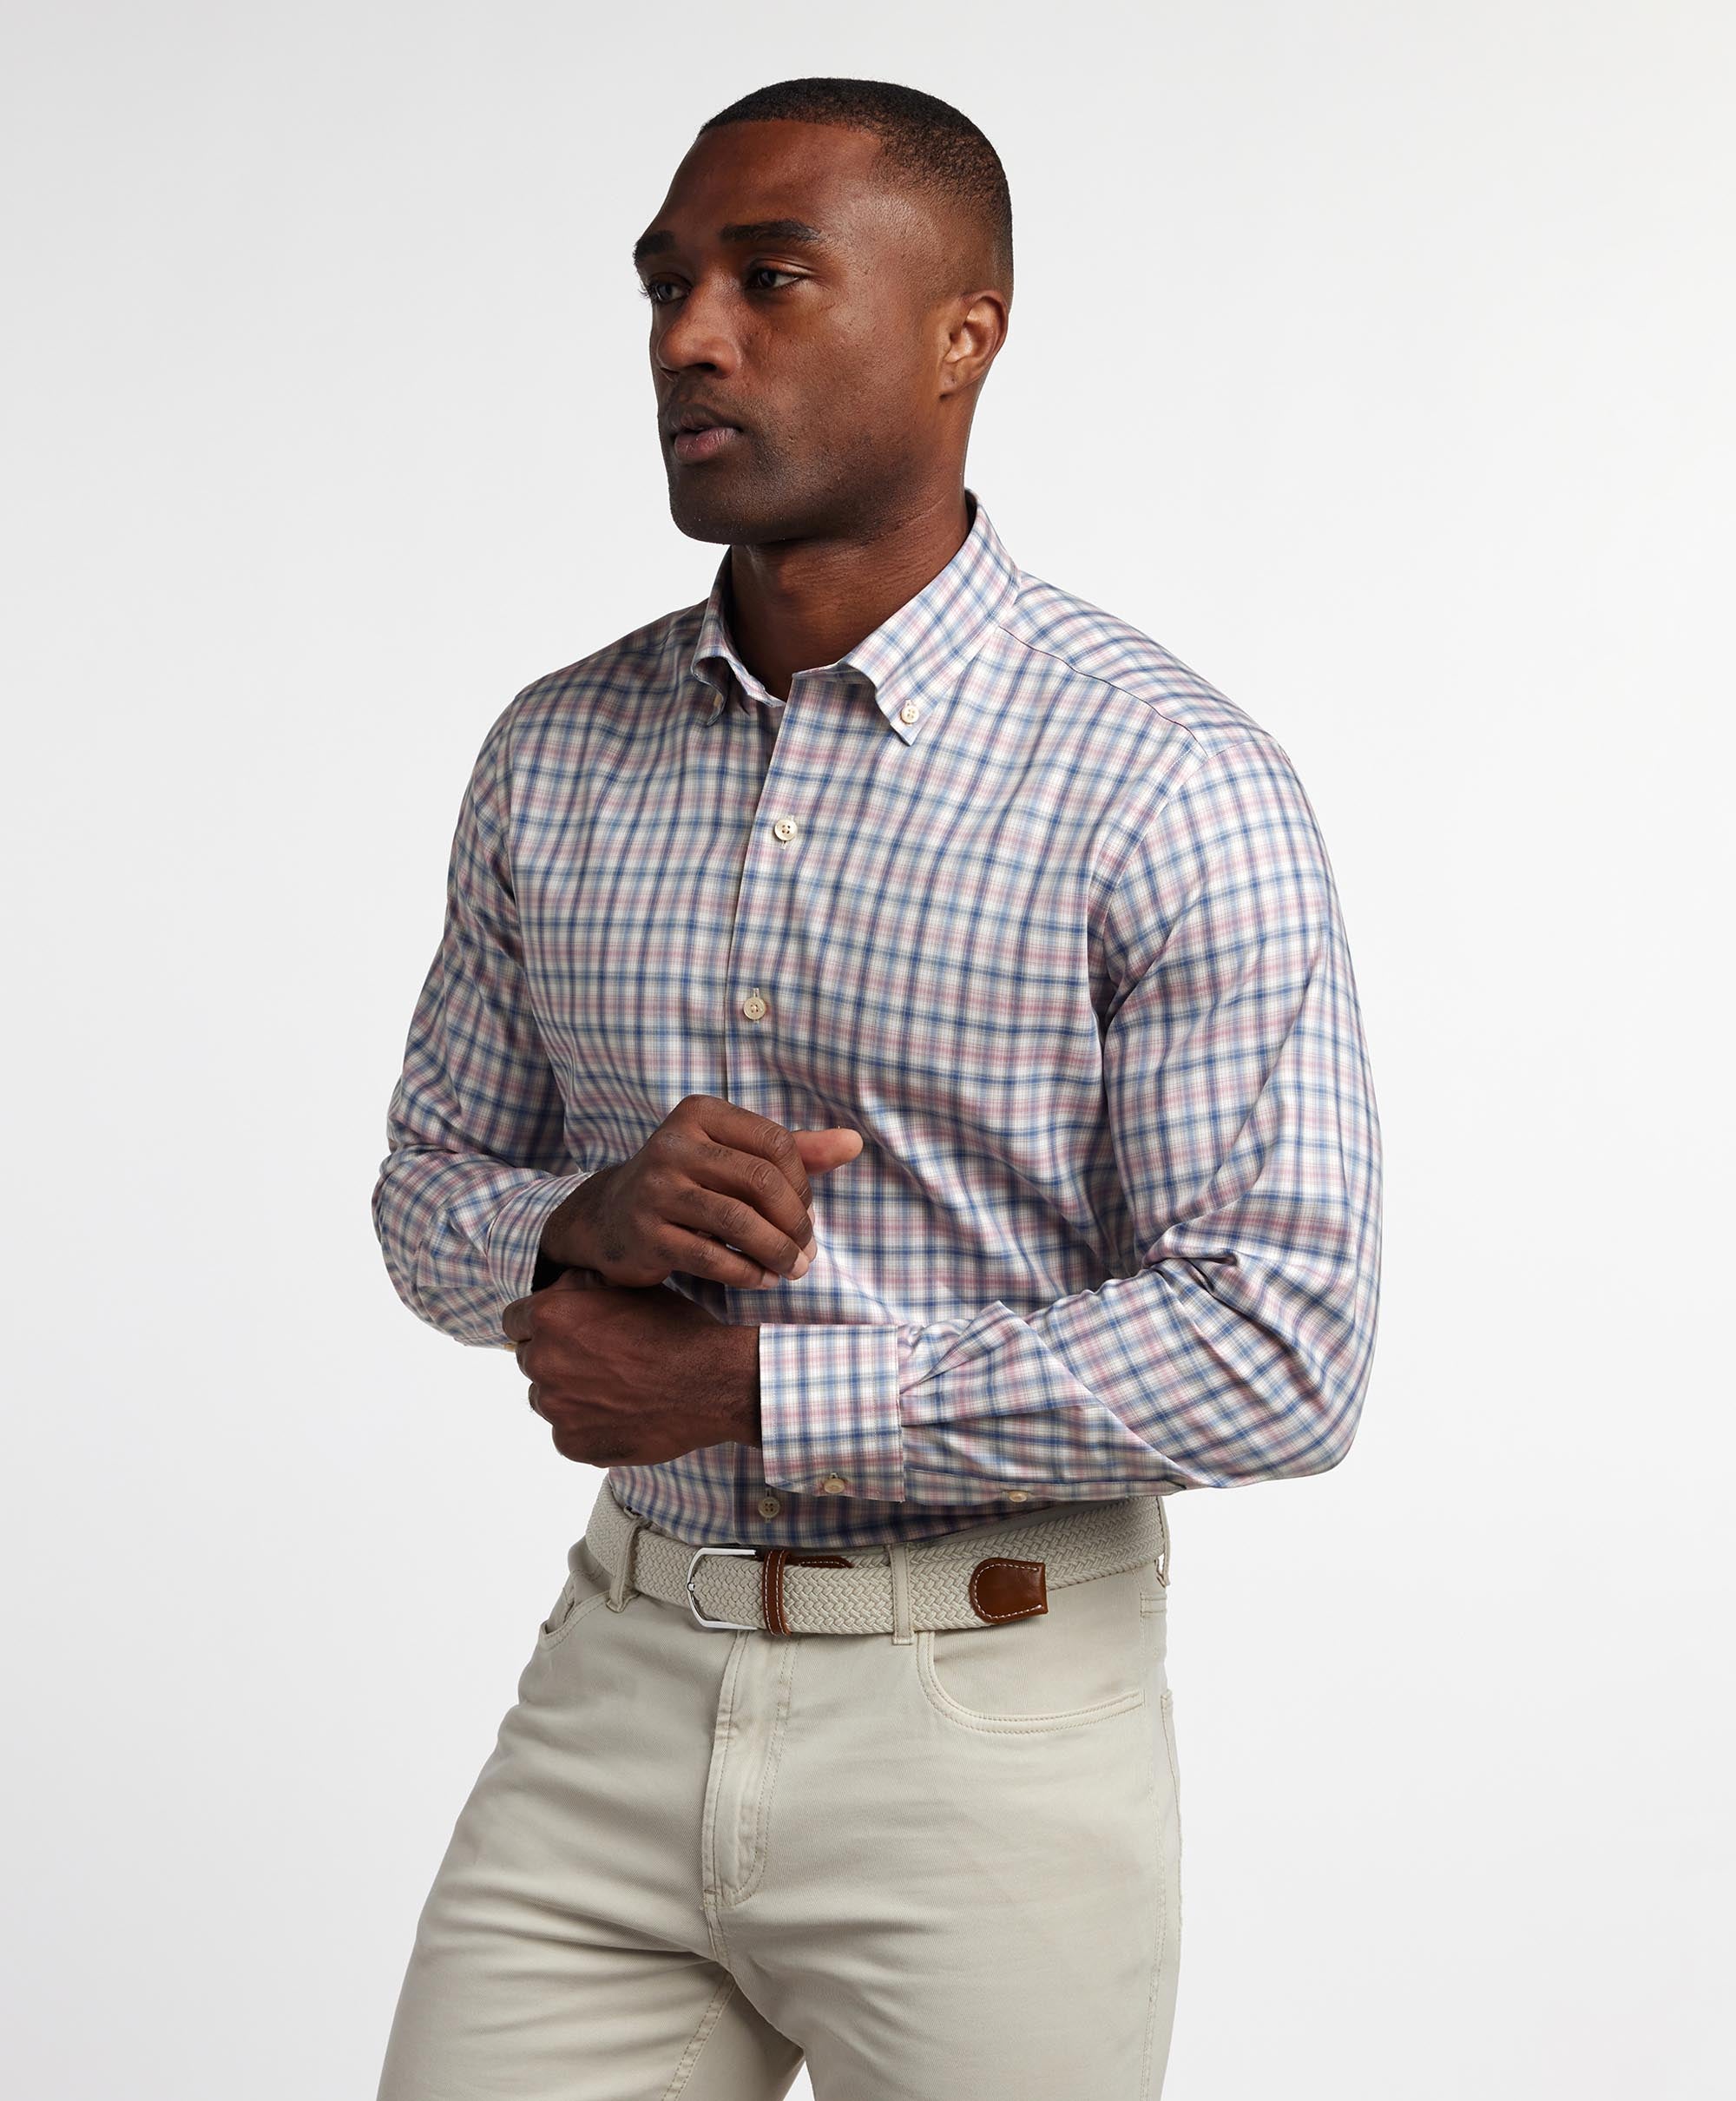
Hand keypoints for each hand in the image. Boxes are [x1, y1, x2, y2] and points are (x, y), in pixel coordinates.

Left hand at [502, 1270, 760, 1465]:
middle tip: (599, 1361)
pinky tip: (621, 1414)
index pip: (515, 1321)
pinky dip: (587, 1426)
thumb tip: (557, 1289)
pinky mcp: (572, 1444)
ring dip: (569, 1393)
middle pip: (530, 1360)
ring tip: (614, 1389)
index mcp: (551, 1316)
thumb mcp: (627, 1287)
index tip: (562, 1332)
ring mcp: (556, 1408)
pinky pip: (567, 1434)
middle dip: (556, 1358)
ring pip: (546, 1398)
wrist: (711, 1382)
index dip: (539, 1324)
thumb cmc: (675, 1329)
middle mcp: (543, 1362)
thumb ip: (580, 1286)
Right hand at [541, 1095, 863, 1291]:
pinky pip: (711, 1257)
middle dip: (796, 1223)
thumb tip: (854, 1143)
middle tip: (808, 1252)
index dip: (803, 1184)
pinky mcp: (646, 1234)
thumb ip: (794, 1150)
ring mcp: (655, 1189)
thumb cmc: (688, 1183)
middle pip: (761, 1182)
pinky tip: (762, 1279)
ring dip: (778, 1252)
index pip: (775, 1143)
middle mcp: (673, 1144)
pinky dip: (747, 1273)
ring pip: (739, 1222)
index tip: (806, 1213)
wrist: (608, 1217)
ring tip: (793, 1269)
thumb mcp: (733, 1156)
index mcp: (699, 1113)